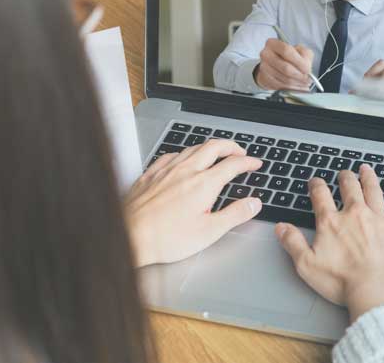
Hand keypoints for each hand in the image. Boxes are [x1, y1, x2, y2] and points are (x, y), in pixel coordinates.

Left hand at [125, 139, 263, 266]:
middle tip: (240, 152)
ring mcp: (166, 170)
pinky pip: (171, 154)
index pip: (233, 164)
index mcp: (204, 184)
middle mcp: (186, 171)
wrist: (129, 236)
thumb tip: (253, 204)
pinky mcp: (150, 174)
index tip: (255, 163)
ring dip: (210, 147)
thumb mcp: (209, 232)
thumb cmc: (165, 238)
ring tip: (216, 153)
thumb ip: (235, 215)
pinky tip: (183, 159)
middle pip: (214, 147)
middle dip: (231, 146)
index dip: (248, 162)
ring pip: (193, 147)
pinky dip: (185, 153)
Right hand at [255, 38, 313, 90]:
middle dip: (299, 75)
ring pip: (284, 78)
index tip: (307, 69)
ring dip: (297, 82)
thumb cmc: (290, 57)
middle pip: (285, 67)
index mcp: (273, 43)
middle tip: (307, 79)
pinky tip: (296, 85)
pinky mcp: (264, 79)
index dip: (299, 62)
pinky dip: (291, 87)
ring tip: (303, 82)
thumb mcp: (300, 51)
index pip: (286, 50)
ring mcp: (264, 67)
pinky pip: (280, 85)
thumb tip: (306, 67)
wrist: (277, 66)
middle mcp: (266, 54)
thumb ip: (305, 55)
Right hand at [275, 165, 383, 322]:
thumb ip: (293, 243)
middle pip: (349, 188)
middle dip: (345, 178)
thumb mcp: (307, 266)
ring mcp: (380, 218)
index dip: (316, 185)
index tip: (315, 182)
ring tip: (366, 169)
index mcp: (332, 222)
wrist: (378, 292)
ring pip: (373, 189)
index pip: (321, 196)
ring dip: (368, 177)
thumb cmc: (344, 283)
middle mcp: (356, 214)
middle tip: (343, 173)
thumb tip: (281, 227)